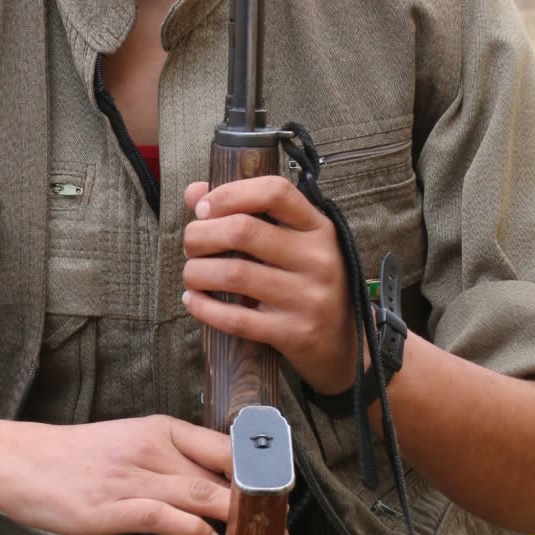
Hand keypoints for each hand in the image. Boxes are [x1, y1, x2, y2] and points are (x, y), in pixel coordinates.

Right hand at [0, 413, 297, 534]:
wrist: (15, 460)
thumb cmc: (72, 460)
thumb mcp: (130, 447)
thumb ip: (171, 464)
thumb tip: (212, 494)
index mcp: (163, 430)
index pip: (230, 449)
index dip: (266, 478)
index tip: (289, 505)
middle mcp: (154, 448)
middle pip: (227, 477)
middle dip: (265, 514)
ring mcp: (134, 476)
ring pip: (205, 496)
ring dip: (243, 527)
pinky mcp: (113, 505)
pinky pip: (167, 516)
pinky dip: (196, 531)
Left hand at [182, 175, 358, 395]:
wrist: (342, 343)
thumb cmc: (309, 283)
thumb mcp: (294, 242)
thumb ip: (248, 212)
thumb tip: (194, 192)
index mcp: (317, 227)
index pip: (275, 192)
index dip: (230, 194)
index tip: (203, 208)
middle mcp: (317, 258)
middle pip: (243, 231)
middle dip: (201, 235)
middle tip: (191, 245)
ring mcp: (307, 297)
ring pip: (234, 274)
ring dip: (196, 272)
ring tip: (191, 274)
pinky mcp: (293, 332)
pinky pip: (237, 319)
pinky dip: (204, 308)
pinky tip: (193, 301)